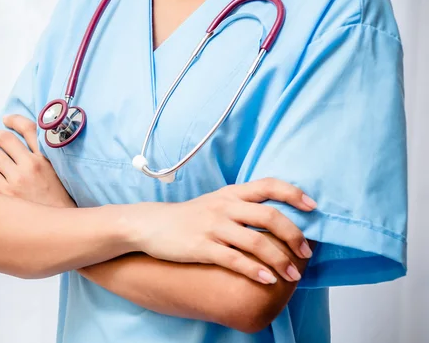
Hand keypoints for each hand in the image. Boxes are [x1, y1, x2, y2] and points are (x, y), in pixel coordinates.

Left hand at [0, 114, 75, 208]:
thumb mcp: (58, 170)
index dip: (14, 120)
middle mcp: (31, 165)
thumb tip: (29, 142)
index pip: (28, 128)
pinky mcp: (7, 194)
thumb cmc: (59, 198)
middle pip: (5, 138)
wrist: (60, 222)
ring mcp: (18, 179)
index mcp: (46, 157)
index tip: (7, 119)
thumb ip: (45, 154)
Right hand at [131, 179, 315, 284]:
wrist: (151, 224)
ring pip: (255, 240)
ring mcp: (213, 226)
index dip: (294, 194)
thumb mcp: (215, 202)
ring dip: (278, 259)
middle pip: (269, 216)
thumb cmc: (188, 216)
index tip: (313, 207)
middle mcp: (224, 207)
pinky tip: (267, 279)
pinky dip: (253, 270)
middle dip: (294, 235)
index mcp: (230, 193)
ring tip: (292, 275)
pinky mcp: (201, 246)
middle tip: (306, 253)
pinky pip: (233, 259)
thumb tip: (277, 217)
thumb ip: (242, 205)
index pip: (268, 185)